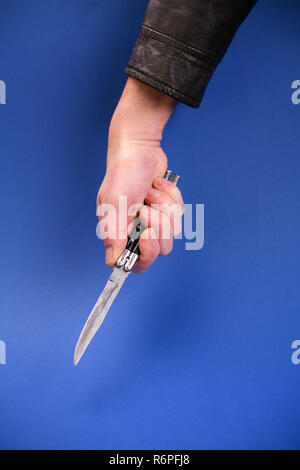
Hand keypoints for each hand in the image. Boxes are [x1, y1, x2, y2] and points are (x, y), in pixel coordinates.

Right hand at [97, 78, 182, 272]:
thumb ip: (113, 234)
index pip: (138, 263)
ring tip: (150, 192)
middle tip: (146, 207)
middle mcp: (138, 231)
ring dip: (164, 207)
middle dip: (158, 224)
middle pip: (161, 249)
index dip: (146, 255)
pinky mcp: (169, 210)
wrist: (139, 148)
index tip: (147, 235)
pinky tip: (158, 185)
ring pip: (174, 230)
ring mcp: (155, 221)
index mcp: (121, 234)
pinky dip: (172, 196)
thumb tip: (112, 262)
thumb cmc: (122, 173)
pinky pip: (180, 213)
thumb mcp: (113, 203)